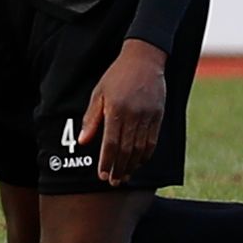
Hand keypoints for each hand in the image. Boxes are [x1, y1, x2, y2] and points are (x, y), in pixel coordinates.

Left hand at [75, 40, 167, 185]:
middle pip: (127, 150)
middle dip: (119, 168)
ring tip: (124, 176)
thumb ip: (91, 119)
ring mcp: (148, 116)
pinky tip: (138, 163)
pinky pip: (152, 141)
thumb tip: (83, 141)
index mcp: (116, 109)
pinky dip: (145, 155)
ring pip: (141, 149)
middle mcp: (134, 115)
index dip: (107, 161)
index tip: (102, 175)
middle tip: (113, 182)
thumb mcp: (98, 94)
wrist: (144, 60)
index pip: (111, 143)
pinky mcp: (159, 116)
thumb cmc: (116, 76)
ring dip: (132, 166)